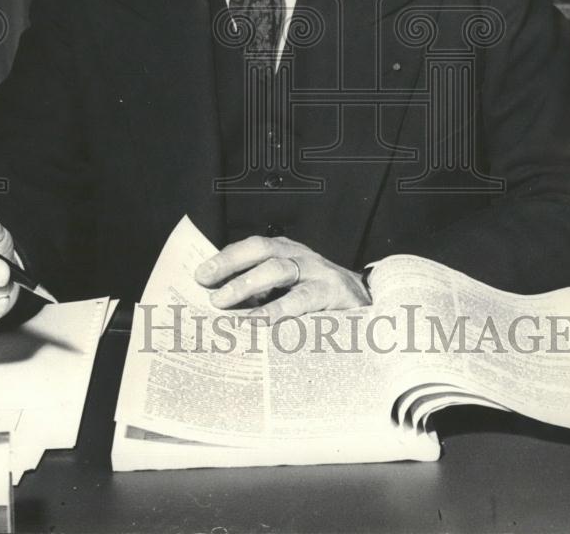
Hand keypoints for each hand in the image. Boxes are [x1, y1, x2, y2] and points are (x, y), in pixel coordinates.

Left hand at [194, 235, 371, 319]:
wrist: (369, 305)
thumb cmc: (319, 299)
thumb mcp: (290, 288)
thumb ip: (261, 291)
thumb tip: (219, 305)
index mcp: (287, 252)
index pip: (252, 247)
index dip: (225, 258)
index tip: (200, 276)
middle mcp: (301, 256)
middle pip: (263, 251)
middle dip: (233, 268)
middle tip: (212, 295)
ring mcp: (318, 272)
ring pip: (280, 270)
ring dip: (251, 286)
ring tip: (230, 309)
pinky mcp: (334, 294)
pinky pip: (303, 300)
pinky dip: (280, 311)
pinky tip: (263, 324)